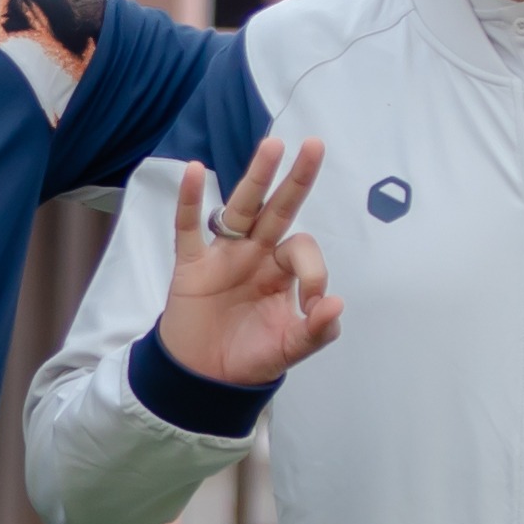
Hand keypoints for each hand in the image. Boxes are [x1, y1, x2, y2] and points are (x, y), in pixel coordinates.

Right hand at [151, 143, 343, 392]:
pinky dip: (188, 200)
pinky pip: (188, 227)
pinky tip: (193, 171)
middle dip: (297, 180)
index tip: (312, 305)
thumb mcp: (290, 349)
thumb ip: (316, 331)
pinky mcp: (192, 265)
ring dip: (256, 177)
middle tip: (315, 145)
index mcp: (282, 272)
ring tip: (273, 145)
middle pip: (279, 209)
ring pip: (242, 208)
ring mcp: (223, 255)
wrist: (203, 378)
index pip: (303, 250)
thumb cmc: (248, 358)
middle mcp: (256, 254)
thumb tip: (336, 303)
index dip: (314, 271)